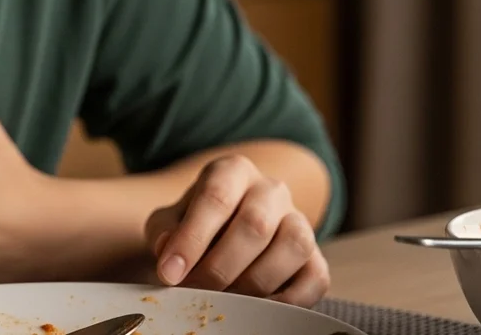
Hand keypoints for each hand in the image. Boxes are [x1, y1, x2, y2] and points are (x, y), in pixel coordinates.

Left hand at [144, 155, 329, 306]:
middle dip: (220, 267)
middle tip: (195, 291)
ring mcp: (299, 220)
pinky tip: (258, 309)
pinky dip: (291, 300)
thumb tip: (169, 252)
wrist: (228, 224)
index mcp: (233, 171)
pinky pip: (317, 278)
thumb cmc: (196, 222)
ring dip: (255, 282)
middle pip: (255, 224)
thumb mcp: (170, 219)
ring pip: (294, 245)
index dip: (192, 239)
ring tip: (226, 300)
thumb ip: (164, 230)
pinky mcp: (315, 256)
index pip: (216, 197)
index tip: (170, 273)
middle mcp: (271, 190)